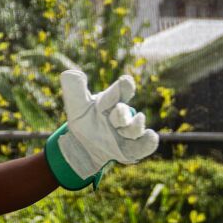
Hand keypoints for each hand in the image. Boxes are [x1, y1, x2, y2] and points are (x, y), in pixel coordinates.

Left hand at [45, 69, 158, 190]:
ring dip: (134, 127)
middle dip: (121, 112)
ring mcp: (127, 132)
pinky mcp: (133, 149)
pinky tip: (151, 136)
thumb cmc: (82, 122)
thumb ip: (73, 88)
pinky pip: (144, 146)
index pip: (117, 93)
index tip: (126, 82)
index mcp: (109, 101)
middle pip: (123, 112)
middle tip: (118, 110)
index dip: (121, 88)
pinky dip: (148, 142)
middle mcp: (120, 115)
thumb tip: (71, 73)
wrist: (83, 147)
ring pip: (135, 129)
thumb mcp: (75, 106)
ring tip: (131, 126)